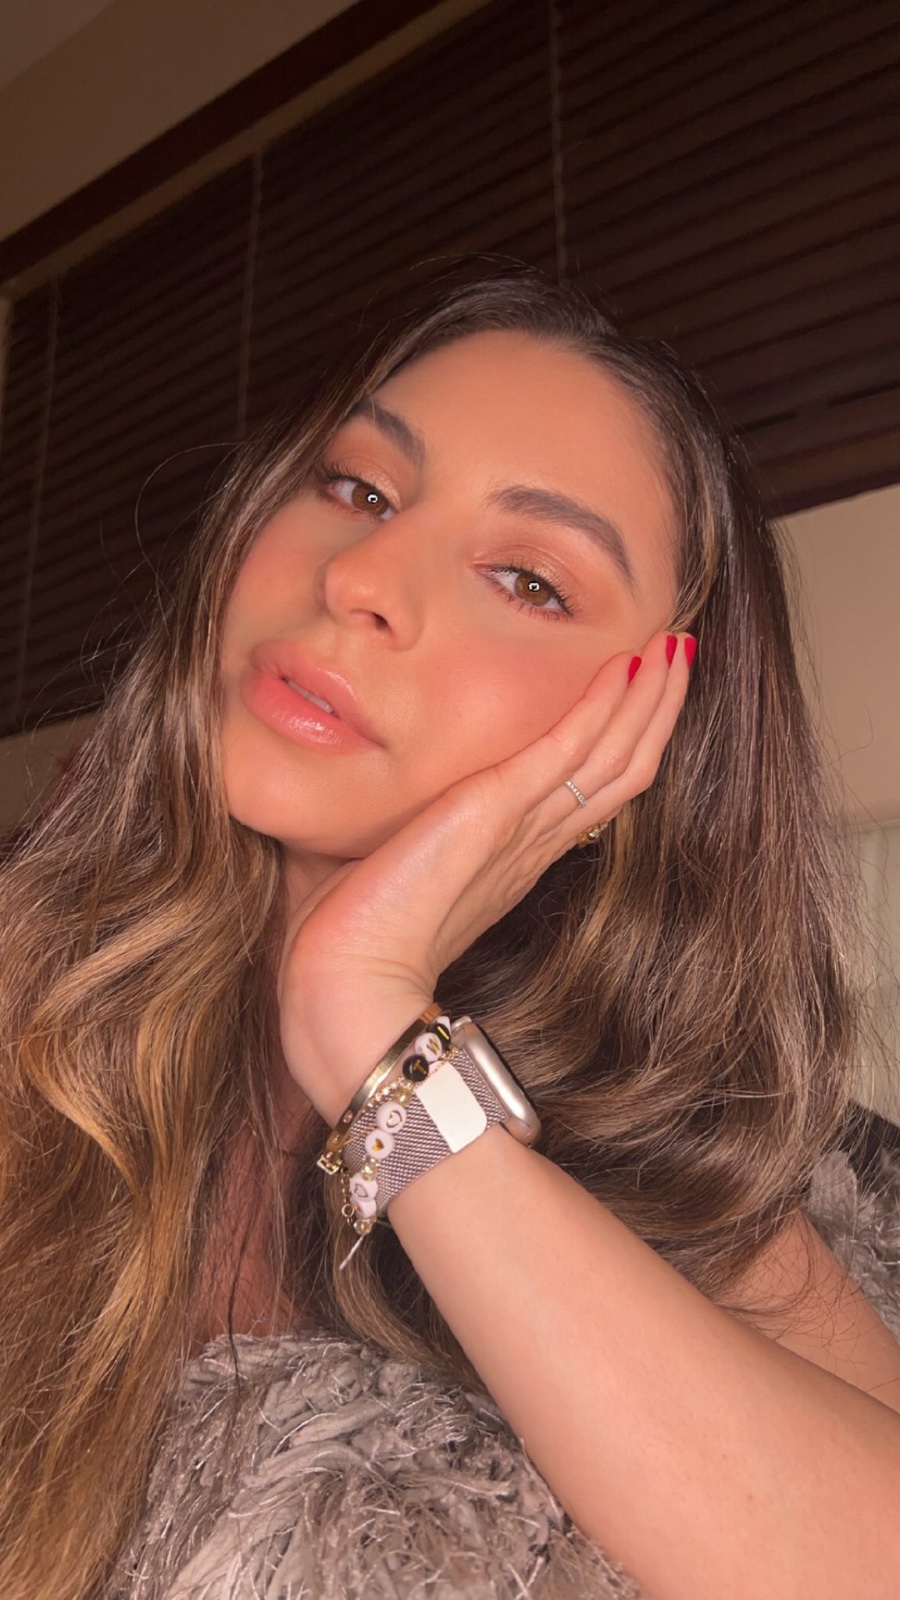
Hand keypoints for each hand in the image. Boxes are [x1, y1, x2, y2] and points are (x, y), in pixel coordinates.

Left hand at [277, 631, 692, 1122]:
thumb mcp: (381, 864)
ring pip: (616, 757)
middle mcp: (532, 845)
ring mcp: (522, 830)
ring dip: (649, 698)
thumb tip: (363, 812)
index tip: (640, 691)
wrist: (344, 982)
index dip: (622, 740)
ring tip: (676, 645)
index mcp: (512, 859)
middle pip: (623, 769)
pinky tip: (626, 664)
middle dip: (655, 709)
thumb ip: (394, 834)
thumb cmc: (347, 935)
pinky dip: (604, 704)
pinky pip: (571, 749)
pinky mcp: (498, 812)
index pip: (589, 790)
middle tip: (681, 652)